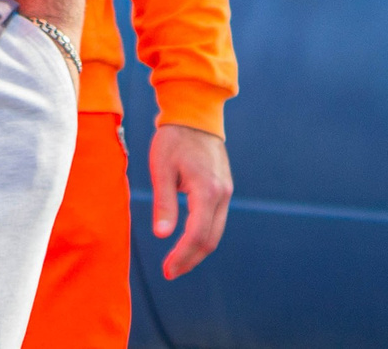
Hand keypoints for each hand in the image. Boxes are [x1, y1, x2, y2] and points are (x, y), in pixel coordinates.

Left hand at [147, 123, 231, 279]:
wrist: (195, 115)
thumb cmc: (173, 139)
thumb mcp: (161, 168)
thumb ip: (164, 203)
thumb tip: (162, 235)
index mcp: (207, 190)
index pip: (197, 235)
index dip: (182, 256)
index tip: (167, 270)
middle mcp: (222, 194)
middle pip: (210, 239)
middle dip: (190, 259)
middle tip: (170, 271)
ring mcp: (226, 191)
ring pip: (216, 231)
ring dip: (197, 250)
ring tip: (176, 261)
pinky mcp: (224, 188)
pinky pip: (216, 219)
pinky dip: (203, 235)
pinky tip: (187, 240)